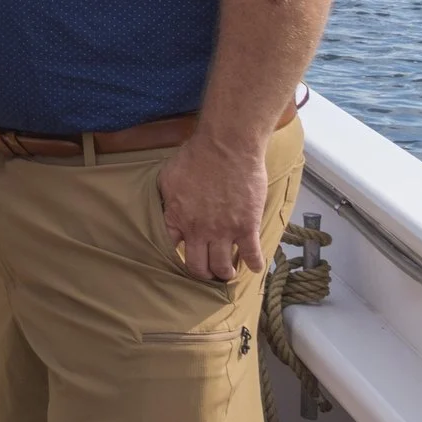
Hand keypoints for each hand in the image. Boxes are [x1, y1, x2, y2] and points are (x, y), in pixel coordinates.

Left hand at [157, 133, 269, 281]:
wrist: (226, 148)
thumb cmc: (196, 157)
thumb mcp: (168, 178)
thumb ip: (167, 199)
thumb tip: (166, 209)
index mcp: (177, 218)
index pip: (171, 248)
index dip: (176, 256)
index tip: (183, 256)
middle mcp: (199, 230)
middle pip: (198, 267)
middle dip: (202, 273)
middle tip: (208, 272)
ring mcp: (224, 231)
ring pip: (223, 268)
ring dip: (225, 273)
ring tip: (228, 271)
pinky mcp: (247, 227)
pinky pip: (252, 256)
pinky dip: (255, 265)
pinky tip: (255, 267)